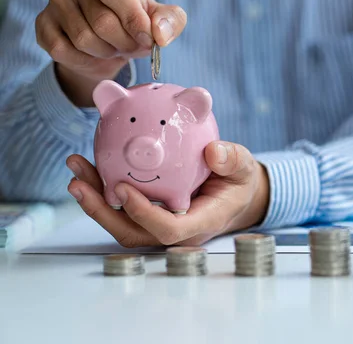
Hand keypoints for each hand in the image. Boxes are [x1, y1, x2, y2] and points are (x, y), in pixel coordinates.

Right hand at [35, 0, 186, 106]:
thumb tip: (159, 33)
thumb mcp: (161, 19)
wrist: (109, 41)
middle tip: (133, 47)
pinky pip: (62, 50)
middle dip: (125, 44)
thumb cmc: (136, 24)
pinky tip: (95, 54)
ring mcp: (57, 0)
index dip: (133, 22)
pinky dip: (85, 61)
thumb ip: (171, 21)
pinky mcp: (44, 23)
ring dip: (107, 53)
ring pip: (84, 39)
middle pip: (102, 22)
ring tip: (115, 48)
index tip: (148, 40)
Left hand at [66, 141, 269, 246]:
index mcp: (201, 223)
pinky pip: (122, 210)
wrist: (234, 195)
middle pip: (133, 233)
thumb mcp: (244, 167)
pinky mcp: (150, 216)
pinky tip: (90, 168)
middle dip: (102, 212)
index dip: (143, 213)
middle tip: (79, 184)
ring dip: (95, 201)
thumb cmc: (238, 182)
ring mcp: (160, 226)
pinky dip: (102, 192)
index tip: (121, 187)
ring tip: (76, 171)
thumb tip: (213, 151)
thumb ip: (232, 160)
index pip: (168, 229)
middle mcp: (176, 231)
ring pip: (122, 224)